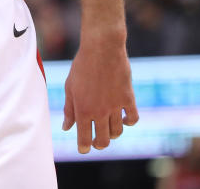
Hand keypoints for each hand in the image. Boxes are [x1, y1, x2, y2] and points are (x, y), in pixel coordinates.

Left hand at [62, 35, 138, 152]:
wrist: (101, 50)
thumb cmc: (82, 67)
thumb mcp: (69, 87)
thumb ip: (69, 110)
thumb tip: (66, 128)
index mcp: (82, 110)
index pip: (84, 138)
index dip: (84, 147)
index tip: (83, 149)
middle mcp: (99, 111)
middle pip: (103, 140)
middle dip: (99, 144)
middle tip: (97, 142)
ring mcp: (115, 106)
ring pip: (117, 132)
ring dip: (112, 134)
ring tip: (108, 128)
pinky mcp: (128, 99)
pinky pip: (132, 119)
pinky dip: (129, 122)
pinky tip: (123, 119)